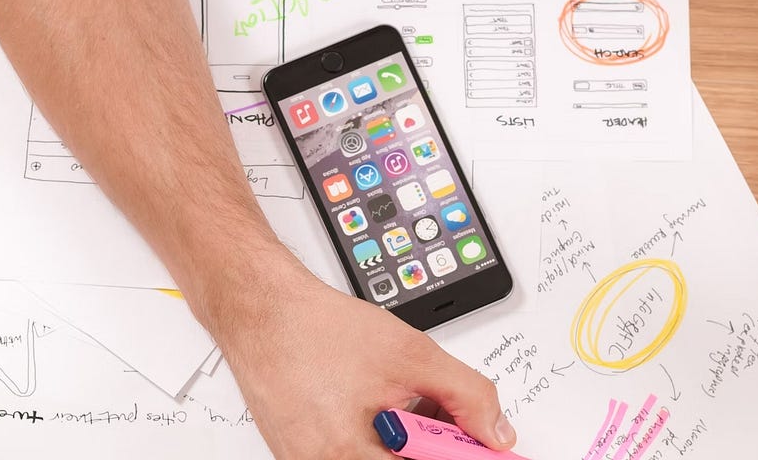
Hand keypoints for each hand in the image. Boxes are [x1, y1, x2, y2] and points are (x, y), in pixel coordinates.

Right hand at [204, 276, 515, 458]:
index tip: (484, 450)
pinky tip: (384, 406)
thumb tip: (496, 431)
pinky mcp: (301, 457)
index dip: (459, 456)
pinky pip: (356, 456)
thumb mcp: (412, 355)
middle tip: (445, 423)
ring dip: (408, 443)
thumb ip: (466, 395)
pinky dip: (382, 438)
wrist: (261, 311)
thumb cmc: (317, 329)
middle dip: (432, 447)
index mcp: (349, 455)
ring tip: (403, 401)